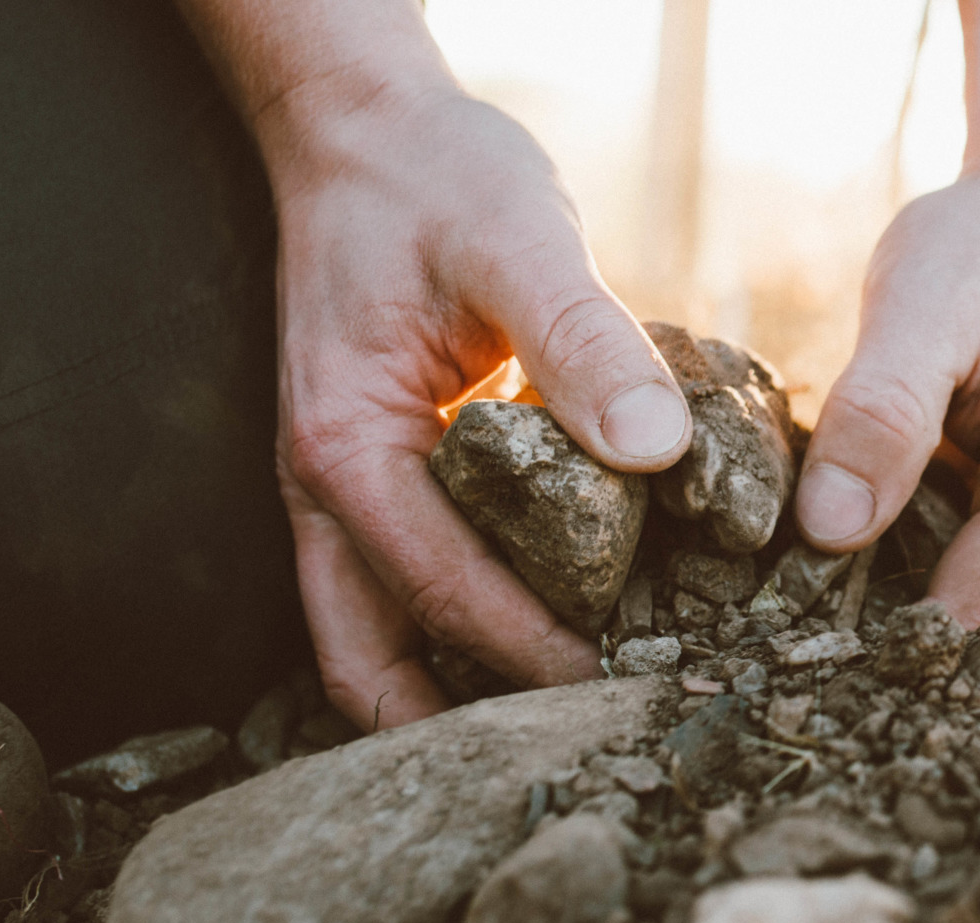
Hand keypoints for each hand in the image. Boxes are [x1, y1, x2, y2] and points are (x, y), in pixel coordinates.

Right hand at [264, 87, 691, 728]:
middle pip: (375, 655)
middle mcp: (325, 484)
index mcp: (344, 443)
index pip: (437, 588)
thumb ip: (582, 341)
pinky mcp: (387, 476)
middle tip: (597, 735)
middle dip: (469, 715)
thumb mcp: (518, 238)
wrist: (372, 130)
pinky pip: (416, 581)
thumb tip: (655, 451)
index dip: (529, 649)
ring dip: (462, 683)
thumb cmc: (437, 176)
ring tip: (583, 712)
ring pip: (382, 635)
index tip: (624, 688)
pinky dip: (472, 621)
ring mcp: (346, 489)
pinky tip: (568, 628)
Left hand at [799, 171, 979, 675]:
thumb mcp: (923, 304)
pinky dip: (944, 622)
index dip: (886, 668)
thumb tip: (828, 531)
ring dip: (930, 663)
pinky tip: (863, 607)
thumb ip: (880, 415)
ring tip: (818, 654)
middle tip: (789, 683)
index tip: (785, 676)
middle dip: (911, 690)